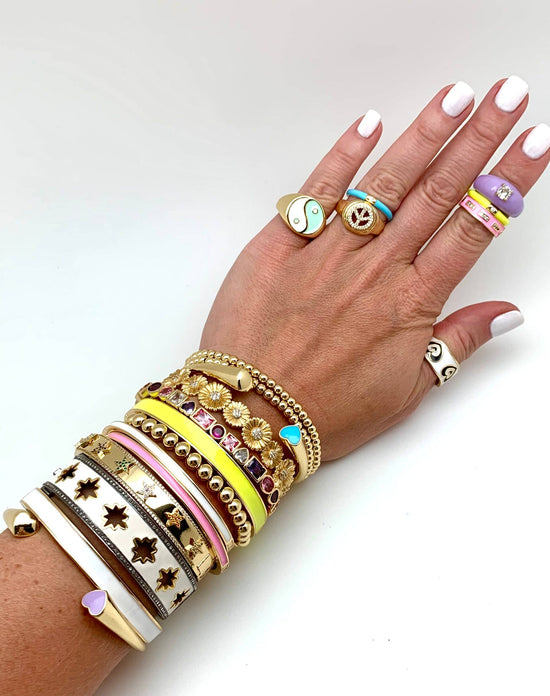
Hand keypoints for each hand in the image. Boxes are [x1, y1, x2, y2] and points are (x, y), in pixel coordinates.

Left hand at [200, 78, 548, 460]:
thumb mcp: (406, 391)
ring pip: (384, 184)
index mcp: (410, 305)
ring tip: (456, 97)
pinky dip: (342, 157)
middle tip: (508, 94)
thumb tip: (506, 315)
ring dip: (424, 135)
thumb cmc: (327, 411)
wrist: (251, 416)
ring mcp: (325, 254)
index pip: (471, 230)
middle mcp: (374, 271)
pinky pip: (315, 194)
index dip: (507, 182)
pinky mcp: (278, 247)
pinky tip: (369, 124)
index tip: (533, 142)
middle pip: (437, 193)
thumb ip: (456, 343)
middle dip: (478, 138)